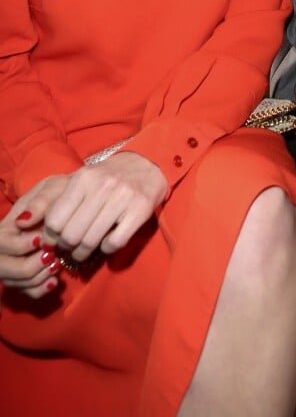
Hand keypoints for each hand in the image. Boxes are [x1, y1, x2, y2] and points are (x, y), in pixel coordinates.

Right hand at [0, 199, 62, 299]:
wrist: (73, 202)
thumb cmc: (60, 194)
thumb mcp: (52, 189)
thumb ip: (40, 202)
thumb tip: (23, 221)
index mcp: (6, 226)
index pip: (2, 243)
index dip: (20, 245)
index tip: (41, 239)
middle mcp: (4, 248)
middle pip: (4, 268)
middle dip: (29, 266)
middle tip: (52, 257)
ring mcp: (13, 264)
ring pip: (15, 282)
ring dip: (37, 277)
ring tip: (56, 264)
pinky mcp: (25, 276)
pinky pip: (26, 292)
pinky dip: (40, 289)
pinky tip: (54, 281)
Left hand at [31, 152, 167, 261]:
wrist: (148, 163)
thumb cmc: (109, 175)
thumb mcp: (82, 179)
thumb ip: (57, 200)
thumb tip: (26, 222)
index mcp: (83, 178)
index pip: (54, 219)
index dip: (51, 236)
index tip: (54, 241)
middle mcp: (102, 186)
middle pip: (71, 234)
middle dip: (67, 247)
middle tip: (69, 248)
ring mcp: (123, 197)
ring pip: (91, 241)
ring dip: (84, 253)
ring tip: (83, 252)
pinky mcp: (140, 210)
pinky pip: (114, 242)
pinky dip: (106, 249)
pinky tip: (106, 242)